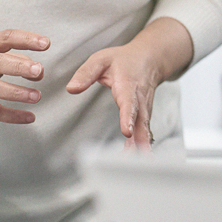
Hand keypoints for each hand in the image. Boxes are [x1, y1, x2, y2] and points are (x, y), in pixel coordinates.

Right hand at [0, 29, 48, 120]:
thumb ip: (7, 55)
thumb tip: (35, 67)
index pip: (6, 37)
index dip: (26, 39)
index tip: (45, 43)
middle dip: (20, 67)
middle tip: (39, 71)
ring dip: (17, 93)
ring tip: (36, 96)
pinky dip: (11, 116)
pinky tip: (29, 117)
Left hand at [66, 17, 192, 149]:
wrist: (150, 59)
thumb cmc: (125, 60)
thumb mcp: (102, 59)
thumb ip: (86, 73)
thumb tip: (71, 88)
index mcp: (128, 85)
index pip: (129, 103)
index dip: (129, 118)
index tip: (127, 132)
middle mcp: (140, 99)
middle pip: (141, 122)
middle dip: (139, 140)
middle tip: (135, 157)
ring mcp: (145, 109)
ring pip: (144, 129)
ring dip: (141, 146)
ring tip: (133, 163)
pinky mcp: (145, 116)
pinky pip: (144, 132)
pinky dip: (141, 145)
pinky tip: (135, 158)